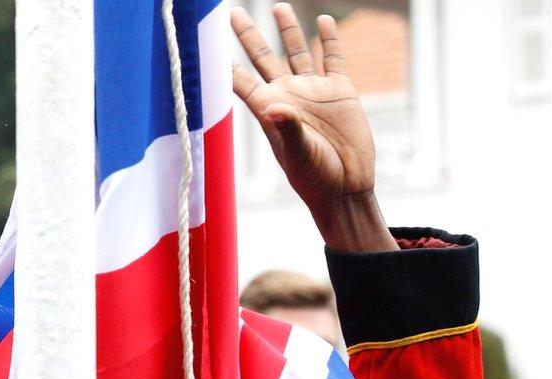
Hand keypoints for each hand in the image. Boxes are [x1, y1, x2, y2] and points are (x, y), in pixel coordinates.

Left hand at [230, 3, 397, 252]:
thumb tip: (273, 107)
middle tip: (231, 12)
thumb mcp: (298, 154)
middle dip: (247, 35)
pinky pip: (332, 59)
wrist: (345, 187)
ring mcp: (313, 91)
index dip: (223, 64)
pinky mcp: (340, 91)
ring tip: (277, 7)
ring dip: (288, 29)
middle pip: (262, 57)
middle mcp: (286, 95)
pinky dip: (329, 40)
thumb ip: (287, 129)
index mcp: (268, 109)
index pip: (240, 80)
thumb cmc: (314, 176)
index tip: (206, 43)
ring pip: (296, 51)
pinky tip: (323, 22)